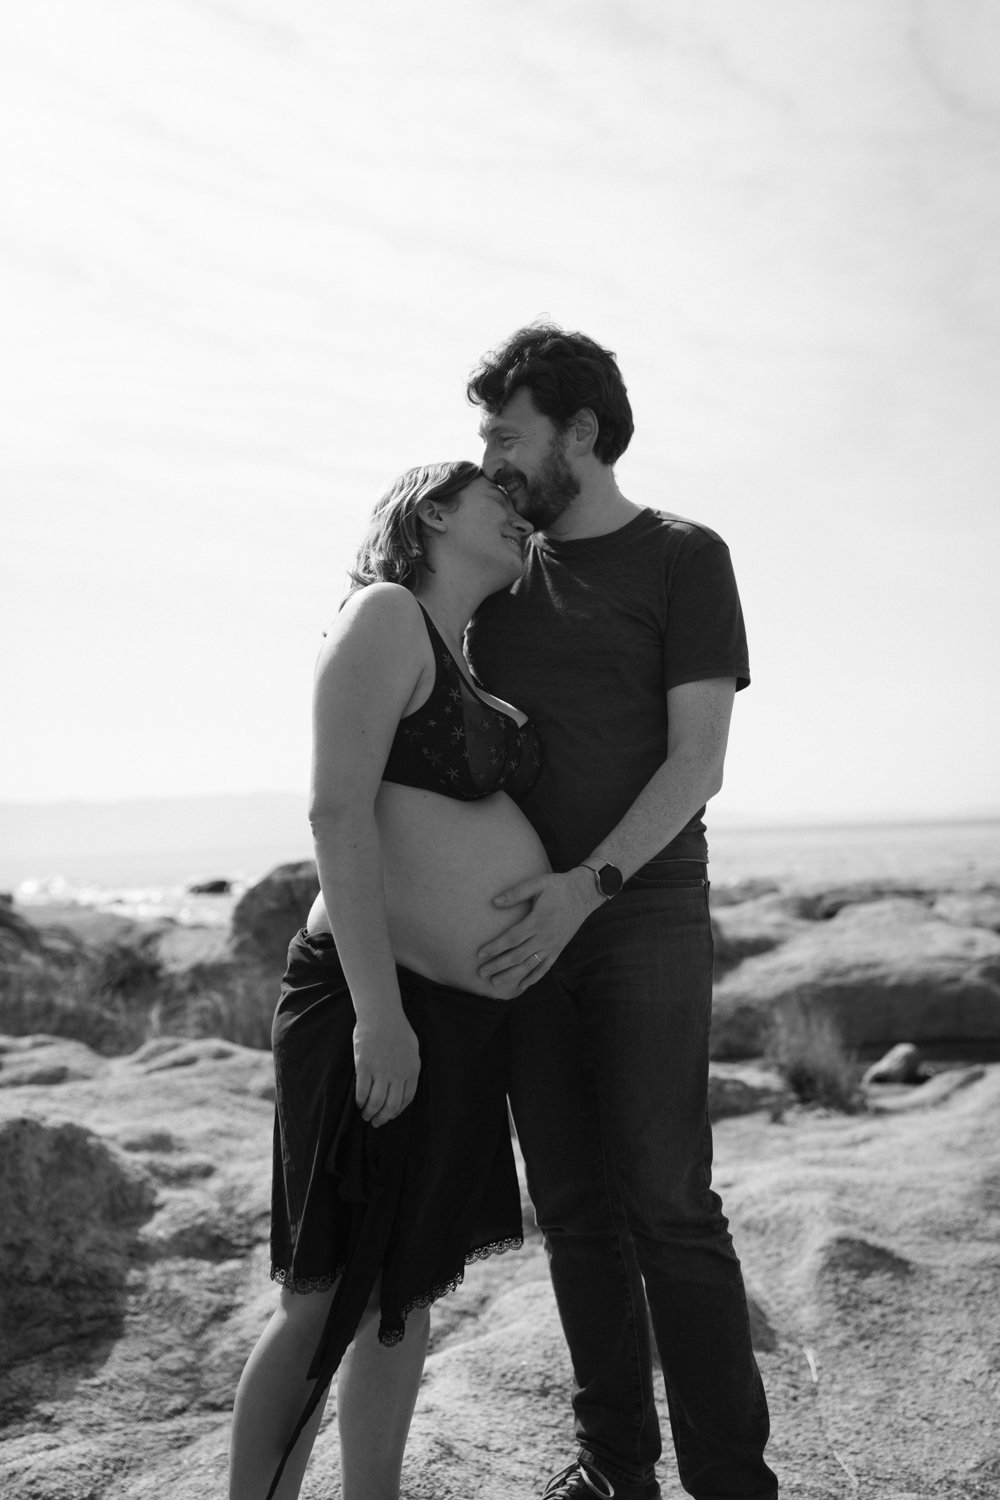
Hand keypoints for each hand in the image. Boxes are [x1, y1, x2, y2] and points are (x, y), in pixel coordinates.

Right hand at [353, 1014, 420, 1127]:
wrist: (381, 1014)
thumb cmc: (397, 1029)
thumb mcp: (412, 1049)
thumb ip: (409, 1067)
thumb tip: (404, 1083)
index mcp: (412, 1071)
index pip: (406, 1100)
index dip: (397, 1111)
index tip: (390, 1115)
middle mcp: (398, 1074)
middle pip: (391, 1106)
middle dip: (383, 1118)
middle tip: (376, 1122)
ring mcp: (381, 1072)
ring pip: (375, 1103)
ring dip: (369, 1112)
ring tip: (365, 1115)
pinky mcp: (364, 1067)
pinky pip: (362, 1092)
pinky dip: (360, 1100)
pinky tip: (358, 1102)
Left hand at [477, 870, 599, 992]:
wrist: (584, 893)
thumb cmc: (559, 886)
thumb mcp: (538, 883)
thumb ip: (516, 892)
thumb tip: (494, 902)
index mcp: (538, 921)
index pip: (511, 939)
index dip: (495, 947)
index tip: (480, 954)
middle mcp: (545, 937)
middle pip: (517, 956)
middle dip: (497, 965)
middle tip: (481, 972)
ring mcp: (553, 945)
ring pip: (529, 965)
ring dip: (511, 975)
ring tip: (495, 982)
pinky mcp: (559, 949)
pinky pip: (545, 968)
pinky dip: (533, 978)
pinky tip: (522, 986)